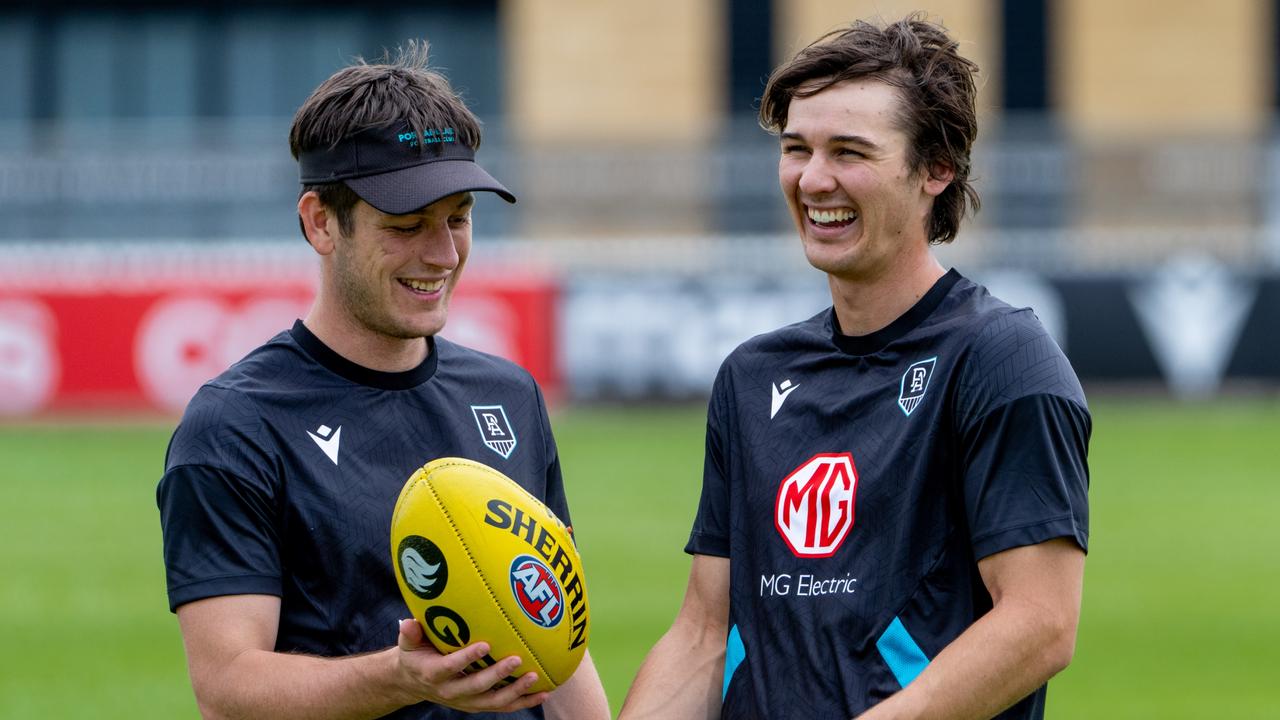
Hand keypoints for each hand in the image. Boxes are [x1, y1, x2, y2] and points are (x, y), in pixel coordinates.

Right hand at [394, 618, 548, 712]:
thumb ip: (410, 633)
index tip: (484, 645)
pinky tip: (544, 692)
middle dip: (497, 675)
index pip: (450, 667)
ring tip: (535, 678)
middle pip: (476, 687)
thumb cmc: (416, 655)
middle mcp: (451, 691)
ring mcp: (467, 701)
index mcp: (434, 674)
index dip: (466, 659)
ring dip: (516, 691)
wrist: (415, 683)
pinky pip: (504, 706)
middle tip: (516, 660)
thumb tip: (409, 621)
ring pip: (494, 701)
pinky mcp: (479, 705)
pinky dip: (524, 701)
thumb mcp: (407, 644)